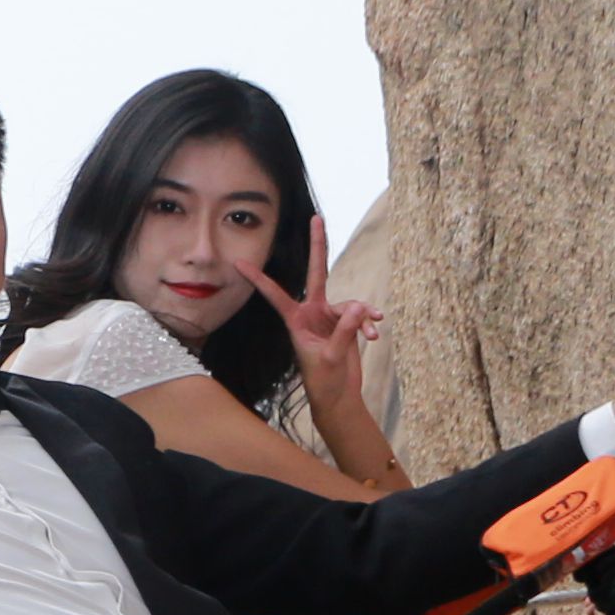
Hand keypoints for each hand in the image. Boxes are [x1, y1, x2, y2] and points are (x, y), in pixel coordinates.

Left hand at [255, 217, 381, 392]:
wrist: (338, 396)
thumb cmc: (324, 382)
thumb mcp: (332, 358)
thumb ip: (344, 332)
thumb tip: (356, 307)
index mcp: (296, 320)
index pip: (274, 294)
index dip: (257, 278)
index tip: (237, 263)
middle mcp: (312, 313)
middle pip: (317, 273)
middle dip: (318, 246)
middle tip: (316, 218)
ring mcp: (330, 316)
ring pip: (350, 302)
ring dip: (362, 316)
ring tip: (373, 332)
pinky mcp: (345, 323)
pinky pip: (360, 314)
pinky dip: (369, 322)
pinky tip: (376, 335)